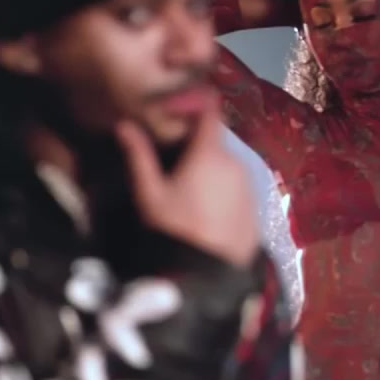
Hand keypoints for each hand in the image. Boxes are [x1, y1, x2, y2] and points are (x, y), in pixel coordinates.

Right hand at [116, 111, 258, 267]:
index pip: (210, 109)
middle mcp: (237, 162)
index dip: (195, 103)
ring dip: (211, 170)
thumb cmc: (175, 229)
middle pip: (216, 142)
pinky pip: (237, 189)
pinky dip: (223, 192)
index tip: (178, 111)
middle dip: (198, 147)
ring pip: (228, 166)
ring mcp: (250, 186)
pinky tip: (206, 212)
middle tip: (175, 164)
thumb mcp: (150, 194)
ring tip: (189, 193)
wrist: (208, 276)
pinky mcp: (256, 208)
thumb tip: (123, 124)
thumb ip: (139, 156)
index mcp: (211, 152)